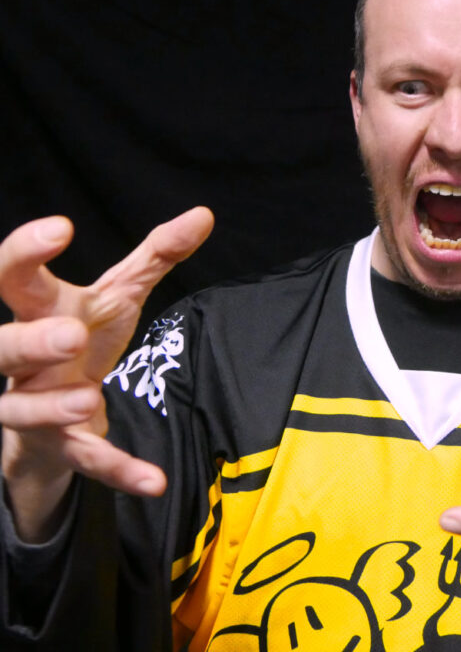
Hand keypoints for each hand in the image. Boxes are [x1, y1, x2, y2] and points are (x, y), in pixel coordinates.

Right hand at [0, 208, 213, 540]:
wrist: (56, 407)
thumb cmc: (80, 334)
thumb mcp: (118, 293)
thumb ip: (156, 255)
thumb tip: (204, 215)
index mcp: (38, 310)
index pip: (14, 277)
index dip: (25, 252)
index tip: (60, 228)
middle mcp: (23, 358)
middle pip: (1, 347)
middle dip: (28, 342)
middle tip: (72, 335)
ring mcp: (35, 406)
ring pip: (22, 410)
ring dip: (50, 407)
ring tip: (86, 397)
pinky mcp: (63, 446)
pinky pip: (84, 460)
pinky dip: (117, 471)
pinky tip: (154, 481)